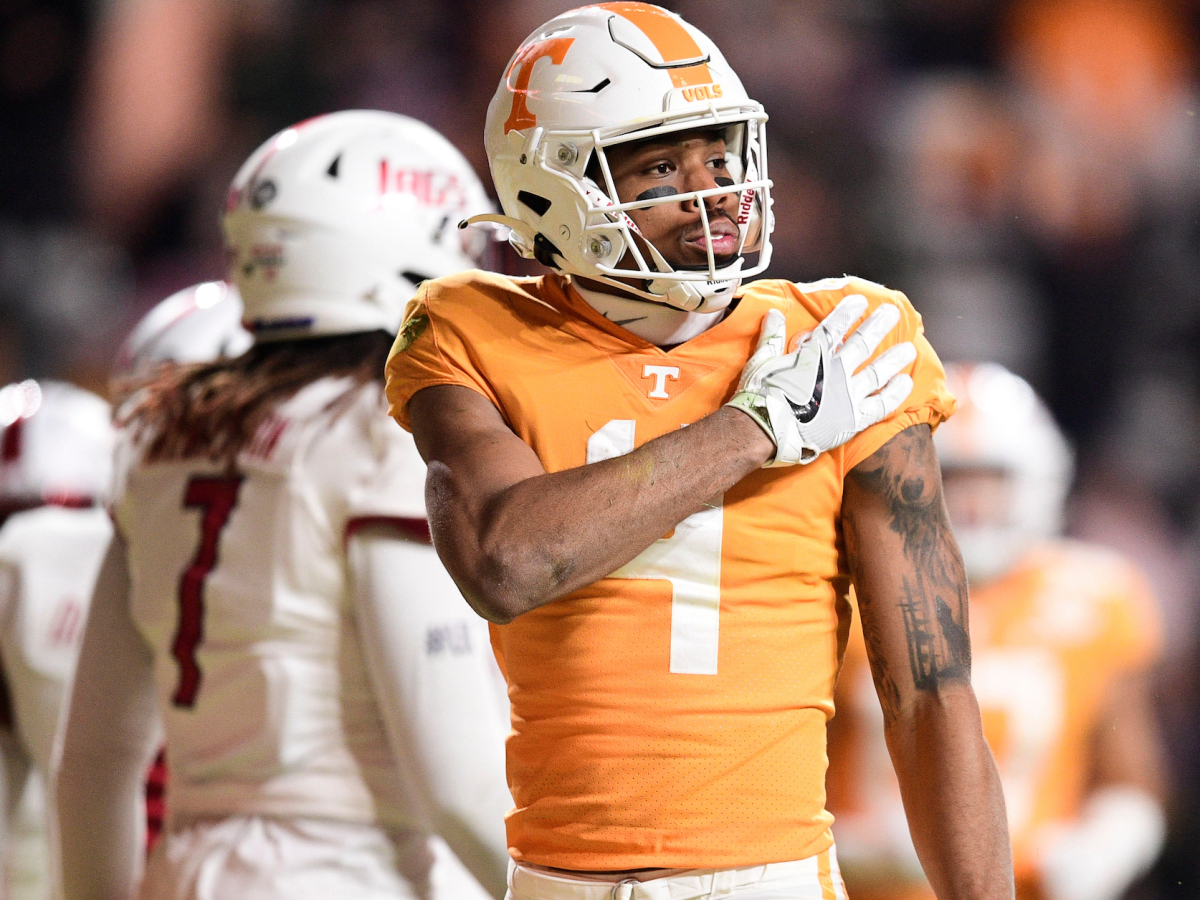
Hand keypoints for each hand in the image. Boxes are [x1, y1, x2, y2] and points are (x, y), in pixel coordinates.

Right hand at [726, 295, 916, 464]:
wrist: (765, 430)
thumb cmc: (759, 397)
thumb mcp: (760, 362)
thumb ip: (771, 338)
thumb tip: (773, 313)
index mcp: (813, 355)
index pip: (834, 327)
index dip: (848, 312)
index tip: (860, 300)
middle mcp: (836, 371)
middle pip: (863, 343)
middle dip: (878, 325)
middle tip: (893, 313)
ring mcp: (847, 395)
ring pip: (878, 372)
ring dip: (894, 359)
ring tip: (909, 349)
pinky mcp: (853, 419)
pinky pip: (881, 404)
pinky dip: (895, 394)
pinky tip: (906, 383)